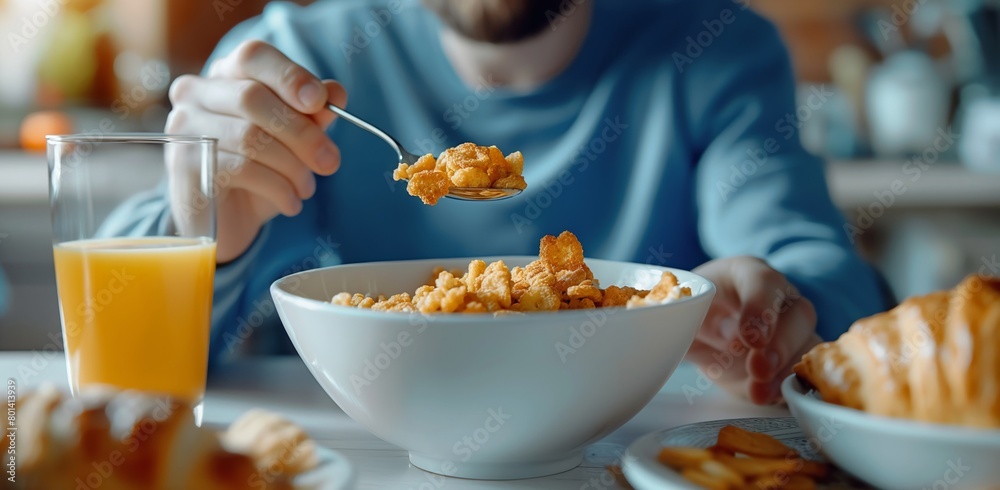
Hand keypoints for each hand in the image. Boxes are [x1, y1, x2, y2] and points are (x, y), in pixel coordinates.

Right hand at [165, 40, 347, 262]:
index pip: (253, 56)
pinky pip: (241, 169)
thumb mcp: (294, 141)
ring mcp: (184, 127)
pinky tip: (290, 202)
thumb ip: (312, 114)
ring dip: (292, 167)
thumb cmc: (261, 172)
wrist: (226, 222)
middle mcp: (195, 93)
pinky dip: (278, 188)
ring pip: (250, 137)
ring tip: (306, 188)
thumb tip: (334, 93)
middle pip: (253, 98)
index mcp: (225, 75)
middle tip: (330, 162)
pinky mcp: (184, 164)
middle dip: (302, 133)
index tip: (320, 102)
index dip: (289, 76)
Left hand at [686, 256, 819, 403]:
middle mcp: (780, 297)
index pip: (763, 282)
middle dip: (779, 344)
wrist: (708, 325)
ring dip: (783, 370)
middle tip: (758, 368)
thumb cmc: (698, 307)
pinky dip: (784, 386)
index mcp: (748, 274)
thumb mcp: (685, 305)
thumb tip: (692, 326)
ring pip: (805, 344)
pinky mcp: (794, 356)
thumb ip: (683, 314)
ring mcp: (793, 327)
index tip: (751, 337)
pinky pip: (800, 370)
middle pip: (797, 313)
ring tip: (759, 393)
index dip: (760, 308)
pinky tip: (765, 397)